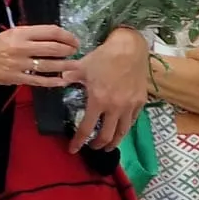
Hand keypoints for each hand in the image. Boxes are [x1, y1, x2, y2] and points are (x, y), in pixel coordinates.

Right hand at [0, 24, 78, 86]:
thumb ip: (27, 36)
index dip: (67, 35)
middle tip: (75, 52)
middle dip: (70, 50)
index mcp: (19, 33)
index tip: (73, 39)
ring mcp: (20, 64)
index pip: (51, 31)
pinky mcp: (17, 78)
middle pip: (55, 48)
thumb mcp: (7, 34)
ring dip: (66, 66)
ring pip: (51, 65)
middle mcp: (22, 47)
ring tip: (74, 66)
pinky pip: (40, 80)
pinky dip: (53, 81)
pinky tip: (62, 81)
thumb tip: (49, 39)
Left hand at [64, 27, 149, 152]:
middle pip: (107, 135)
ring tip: (108, 145)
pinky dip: (125, 128)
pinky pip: (133, 121)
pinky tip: (120, 129)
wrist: (129, 50)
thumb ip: (68, 77)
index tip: (73, 149)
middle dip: (98, 145)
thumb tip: (58, 80)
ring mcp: (130, 106)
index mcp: (98, 101)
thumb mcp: (81, 67)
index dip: (78, 141)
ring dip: (114, 141)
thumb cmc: (103, 58)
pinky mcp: (140, 102)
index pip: (87, 128)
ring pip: (123, 131)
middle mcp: (115, 107)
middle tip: (92, 147)